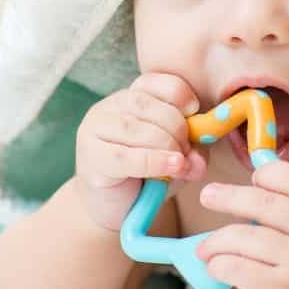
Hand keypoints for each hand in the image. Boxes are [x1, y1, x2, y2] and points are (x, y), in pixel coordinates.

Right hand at [73, 72, 206, 231]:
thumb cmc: (150, 175)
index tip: (195, 112)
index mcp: (132, 97)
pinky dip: (154, 162)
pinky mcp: (91, 158)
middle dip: (177, 127)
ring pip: (135, 128)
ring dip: (166, 145)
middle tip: (188, 151)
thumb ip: (193, 151)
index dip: (180, 94)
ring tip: (180, 164)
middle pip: (147, 104)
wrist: (117, 207)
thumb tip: (198, 159)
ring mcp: (95, 130)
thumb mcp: (179, 156)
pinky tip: (172, 167)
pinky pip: (124, 157)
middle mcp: (109, 107)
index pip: (155, 81)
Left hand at [196, 161, 288, 288]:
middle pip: (264, 203)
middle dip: (228, 197)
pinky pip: (238, 268)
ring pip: (244, 237)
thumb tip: (244, 195)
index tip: (252, 179)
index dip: (269, 174)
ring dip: (216, 240)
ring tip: (204, 248)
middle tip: (208, 196)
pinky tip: (216, 267)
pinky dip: (219, 264)